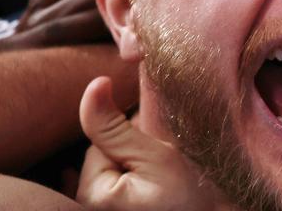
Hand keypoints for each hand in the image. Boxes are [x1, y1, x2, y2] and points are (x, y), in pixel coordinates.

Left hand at [78, 77, 225, 210]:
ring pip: (109, 174)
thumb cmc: (193, 198)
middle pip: (101, 160)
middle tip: (163, 167)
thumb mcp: (156, 155)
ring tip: (162, 181)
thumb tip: (94, 84)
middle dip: (128, 154)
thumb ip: (114, 125)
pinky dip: (124, 182)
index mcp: (91, 196)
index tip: (159, 149)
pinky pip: (110, 191)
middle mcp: (88, 209)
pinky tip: (145, 191)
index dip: (130, 137)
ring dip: (131, 169)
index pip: (99, 144)